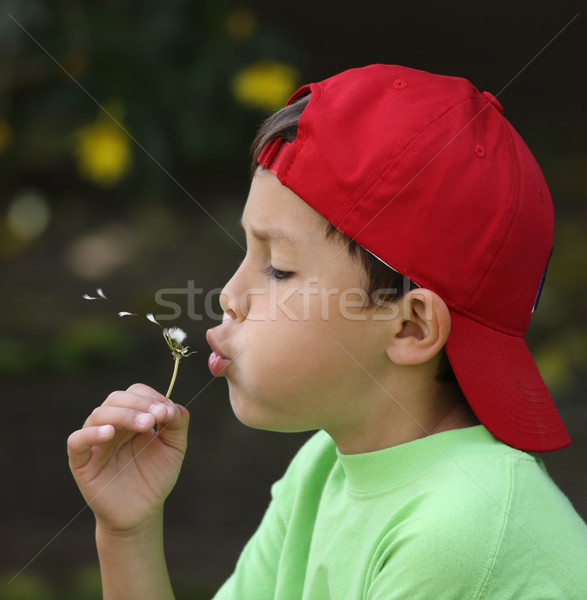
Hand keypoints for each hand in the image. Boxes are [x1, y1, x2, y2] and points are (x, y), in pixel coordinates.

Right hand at [67, 383, 189, 533]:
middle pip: (117, 398)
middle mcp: (112, 425)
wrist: (142, 512)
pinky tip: (109, 433)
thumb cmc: (156, 477)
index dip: (151, 397)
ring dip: (123, 414)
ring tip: (145, 424)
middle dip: (139, 404)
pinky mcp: (82, 462)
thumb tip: (173, 404)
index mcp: (133, 417)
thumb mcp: (174, 448)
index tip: (168, 412)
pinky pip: (76, 442)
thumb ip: (177, 424)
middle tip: (158, 416)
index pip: (136, 393)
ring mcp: (95, 442)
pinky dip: (90, 434)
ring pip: (99, 414)